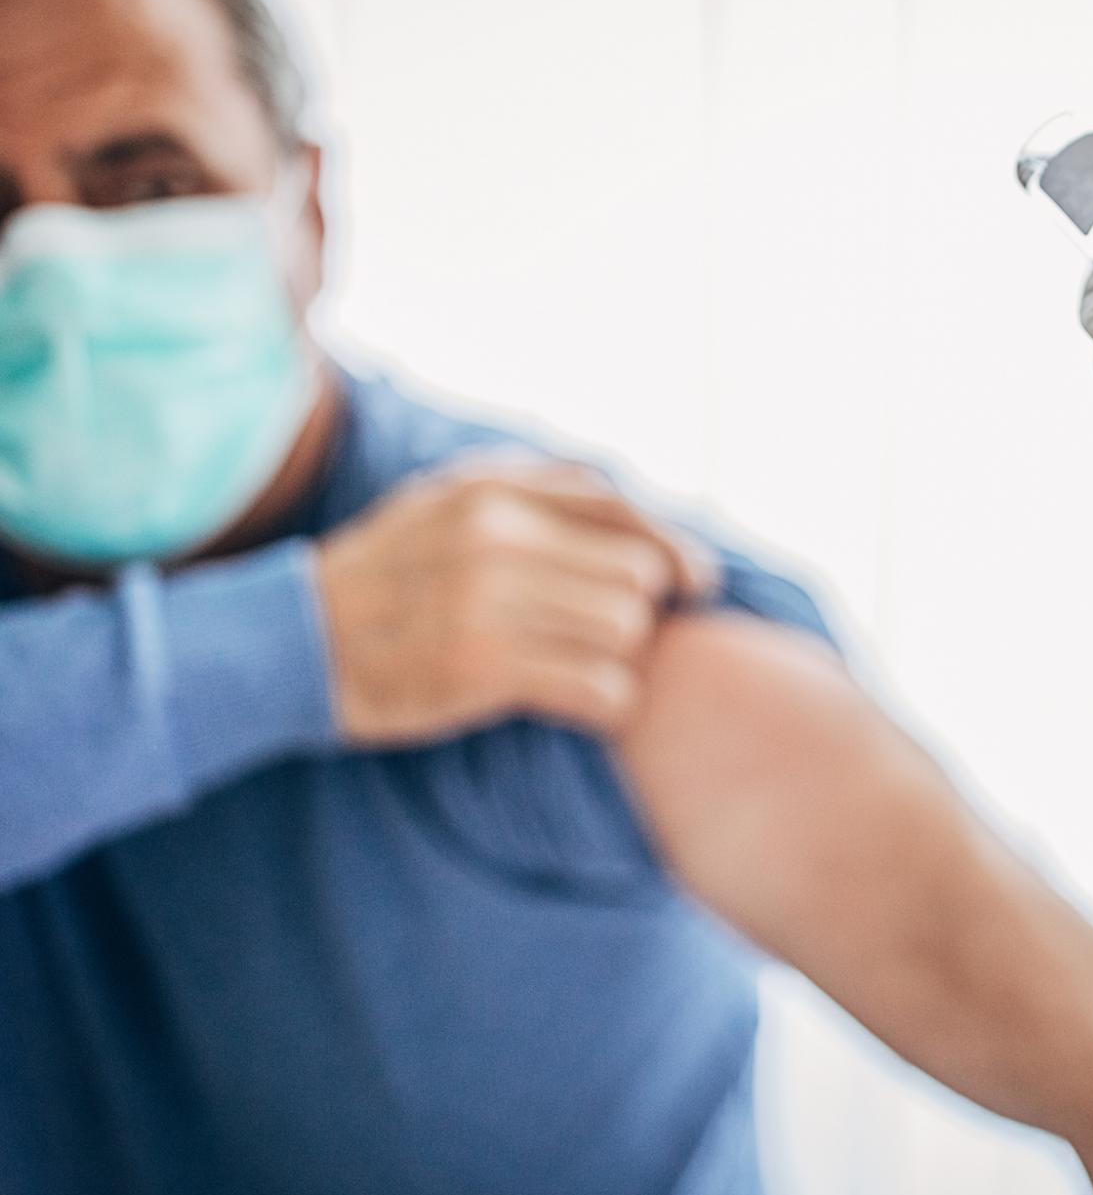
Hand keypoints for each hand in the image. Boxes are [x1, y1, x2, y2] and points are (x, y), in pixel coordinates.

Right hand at [315, 458, 715, 744]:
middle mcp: (494, 535)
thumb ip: (538, 494)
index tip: (698, 583)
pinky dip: (608, 703)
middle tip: (606, 637)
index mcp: (492, 489)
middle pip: (636, 575)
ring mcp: (487, 600)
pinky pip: (600, 688)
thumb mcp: (449, 502)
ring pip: (625, 630)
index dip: (675, 550)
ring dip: (620, 658)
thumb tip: (640, 514)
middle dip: (636, 611)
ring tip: (583, 668)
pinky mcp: (482, 668)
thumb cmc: (391, 576)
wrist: (292, 643)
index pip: (623, 511)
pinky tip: (586, 705)